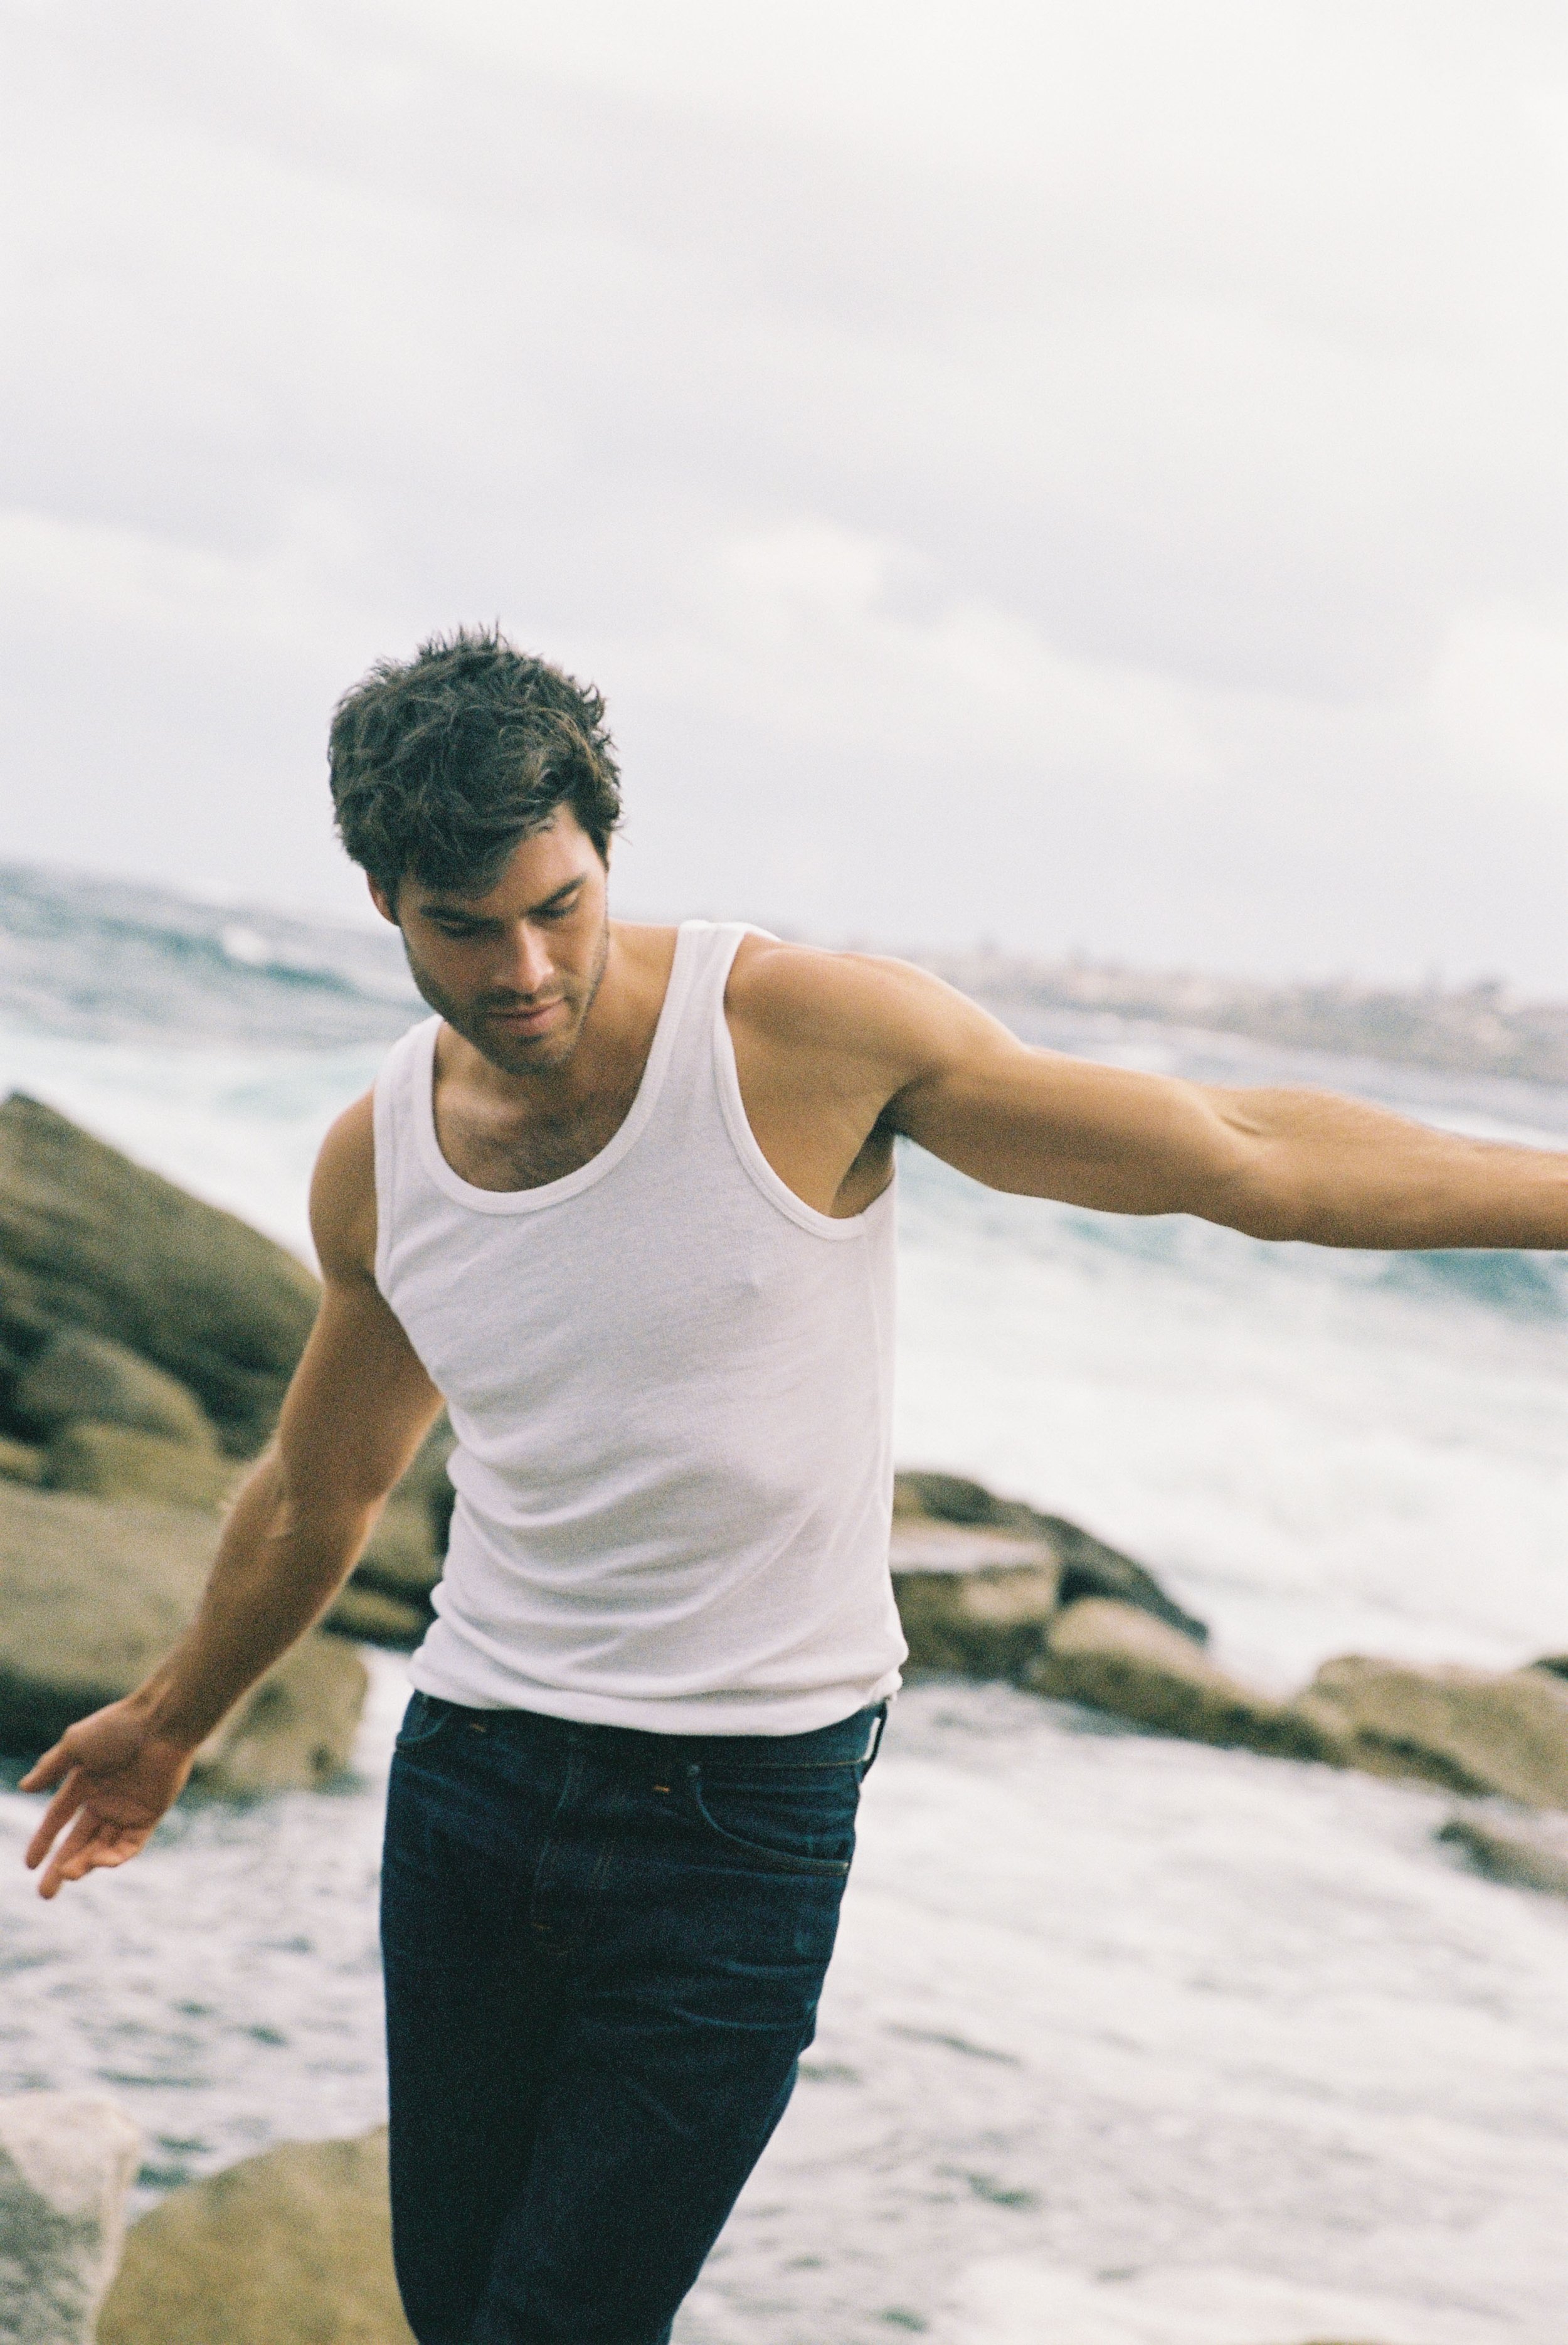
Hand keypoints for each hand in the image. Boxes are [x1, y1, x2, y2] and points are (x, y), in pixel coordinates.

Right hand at [21, 1700, 197, 1899]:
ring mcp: (127, 1809)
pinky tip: (99, 1862)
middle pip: (79, 1841)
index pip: (58, 1818)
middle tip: (46, 1894)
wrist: (160, 1723)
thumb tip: (24, 1787)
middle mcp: (104, 1799)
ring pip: (102, 1847)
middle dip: (62, 1867)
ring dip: (85, 1864)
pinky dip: (115, 1857)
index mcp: (84, 1782)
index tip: (30, 1865)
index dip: (44, 1841)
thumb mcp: (75, 1744)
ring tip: (69, 1874)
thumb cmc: (118, 1727)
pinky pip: (130, 1844)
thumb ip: (50, 1767)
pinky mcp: (149, 1815)